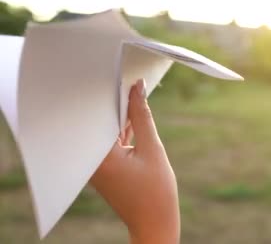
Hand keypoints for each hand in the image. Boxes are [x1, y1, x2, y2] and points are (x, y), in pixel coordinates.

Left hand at [90, 79, 179, 243]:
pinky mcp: (105, 168)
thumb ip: (143, 117)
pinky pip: (111, 141)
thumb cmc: (155, 191)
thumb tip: (138, 89)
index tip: (119, 72)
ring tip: (135, 91)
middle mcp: (91, 160)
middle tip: (129, 79)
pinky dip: (123, 129)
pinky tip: (135, 115)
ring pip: (107, 129)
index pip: (97, 114)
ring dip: (121, 114)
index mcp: (98, 156)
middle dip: (115, 100)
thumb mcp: (153, 148)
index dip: (108, 91)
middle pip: (100, 120)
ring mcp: (97, 165)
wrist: (155, 222)